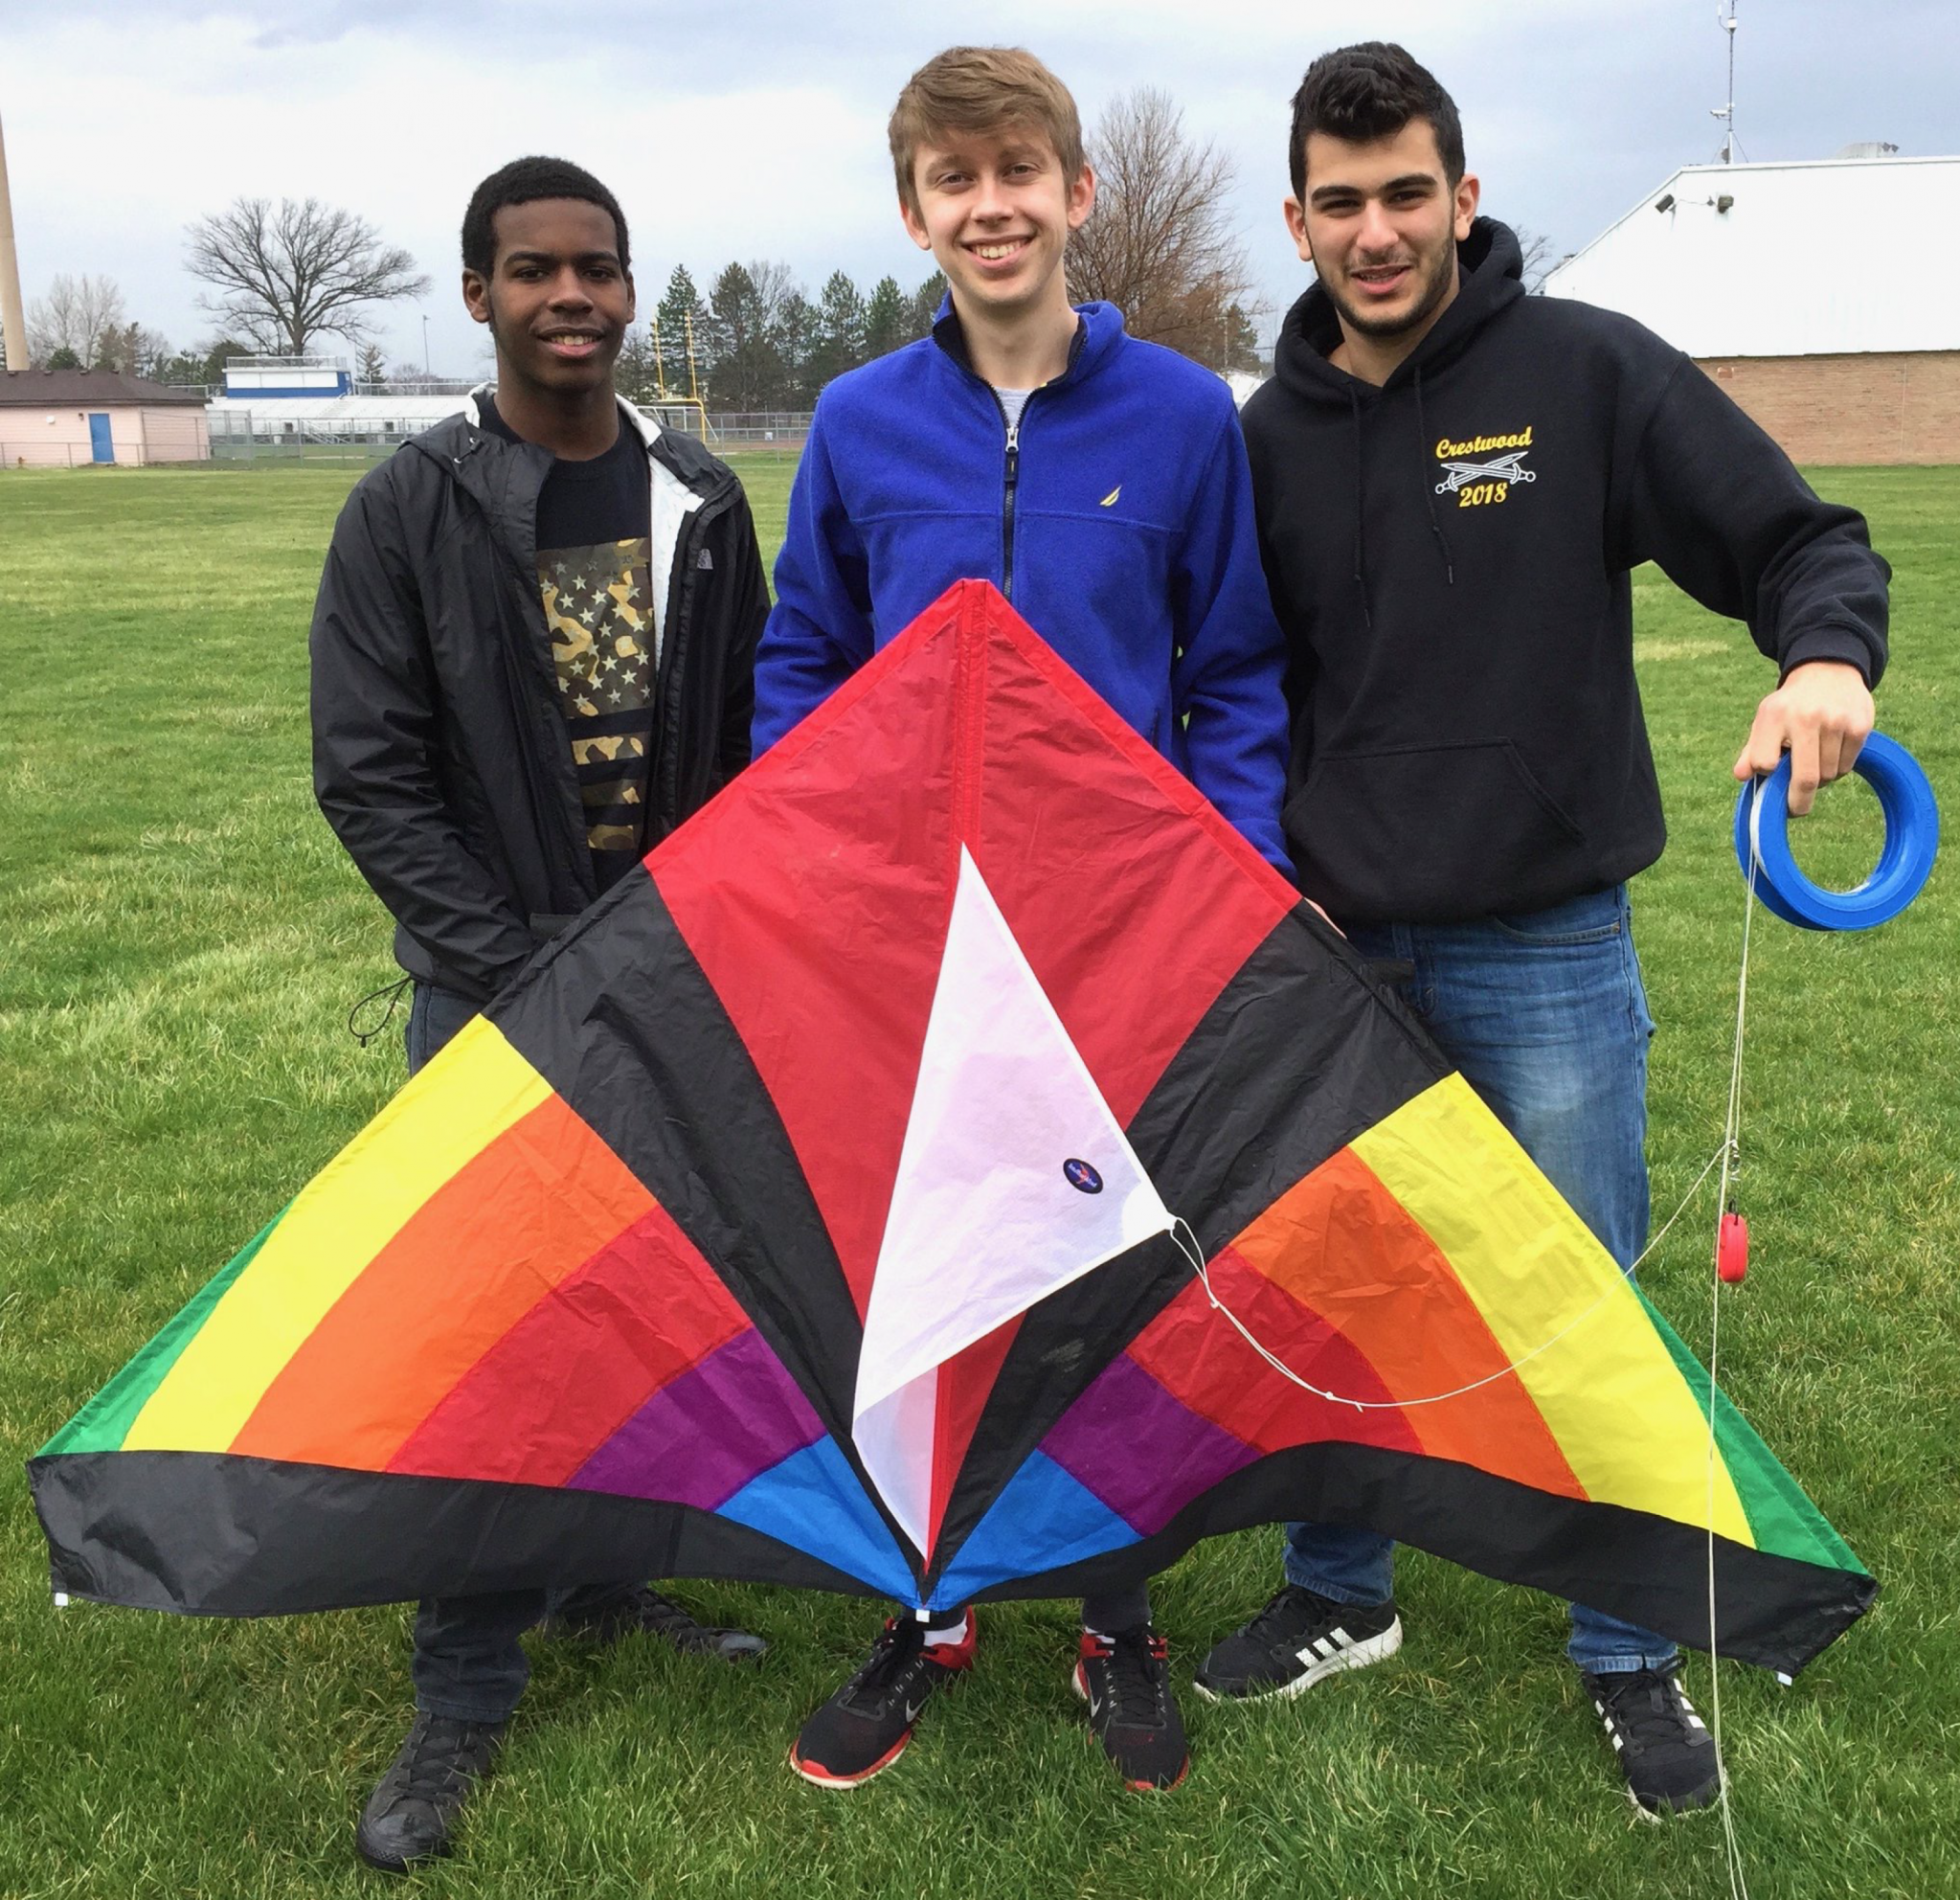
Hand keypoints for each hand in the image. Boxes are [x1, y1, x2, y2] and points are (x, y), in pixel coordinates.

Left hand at [1731, 661, 1874, 815]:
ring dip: (1821, 780)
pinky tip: (1832, 752)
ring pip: (1828, 775)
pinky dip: (1838, 768)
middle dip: (1799, 802)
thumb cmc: (1790, 706)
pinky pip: (1847, 766)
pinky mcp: (1860, 725)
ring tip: (1815, 762)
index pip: (1765, 764)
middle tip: (1796, 809)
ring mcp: (1836, 721)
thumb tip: (1741, 777)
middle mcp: (1806, 717)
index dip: (1768, 774)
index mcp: (1774, 716)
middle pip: (1805, 779)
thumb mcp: (1765, 720)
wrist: (1828, 670)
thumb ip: (1752, 751)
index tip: (1772, 776)